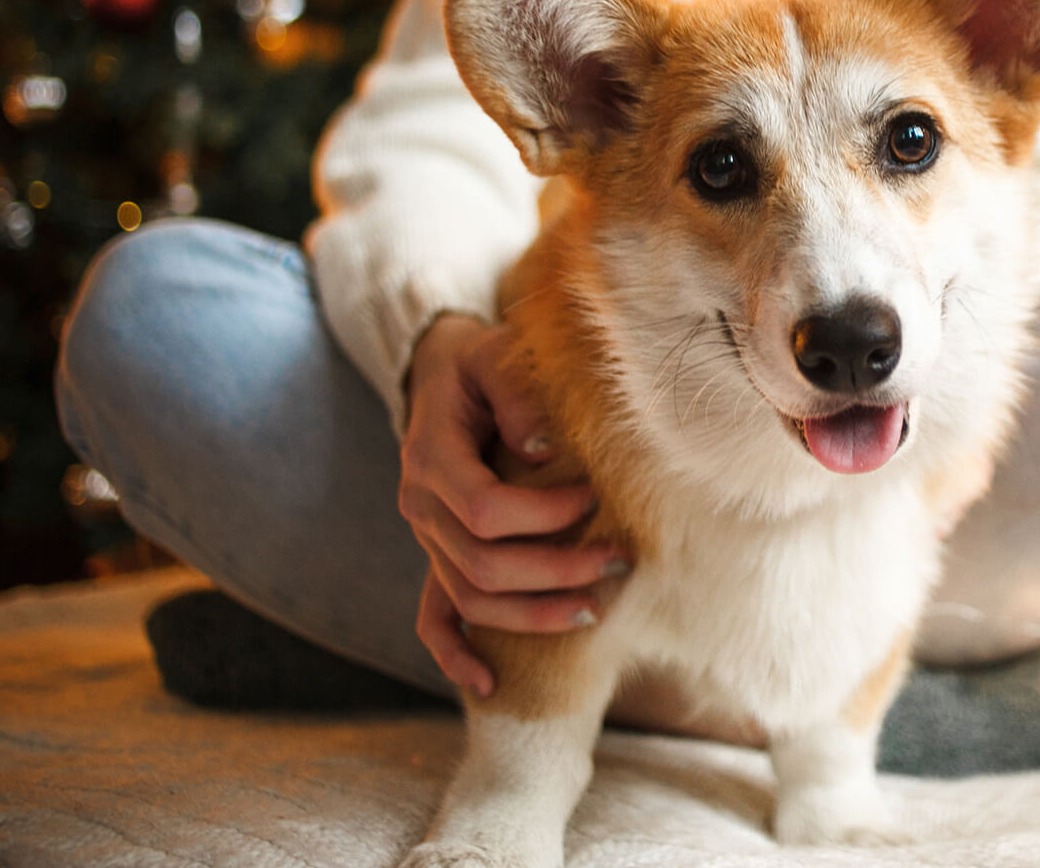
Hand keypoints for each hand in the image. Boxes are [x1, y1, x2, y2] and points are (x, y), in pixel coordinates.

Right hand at [400, 313, 626, 696]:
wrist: (441, 372)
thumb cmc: (481, 361)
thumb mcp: (497, 355)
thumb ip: (517, 394)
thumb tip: (543, 450)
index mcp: (431, 457)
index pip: (484, 510)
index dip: (544, 516)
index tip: (593, 499)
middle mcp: (420, 506)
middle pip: (482, 565)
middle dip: (555, 571)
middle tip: (618, 561)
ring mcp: (425, 538)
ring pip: (468, 599)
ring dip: (530, 615)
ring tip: (591, 611)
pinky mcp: (435, 555)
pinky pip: (432, 618)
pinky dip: (456, 654)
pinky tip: (488, 685)